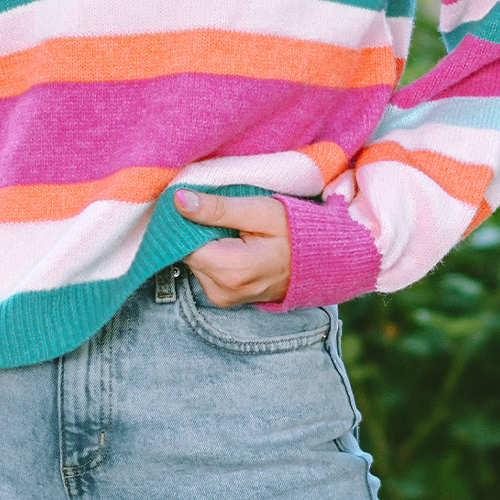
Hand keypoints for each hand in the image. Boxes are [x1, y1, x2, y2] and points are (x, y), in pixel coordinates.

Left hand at [174, 190, 290, 304]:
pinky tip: (229, 242)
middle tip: (216, 212)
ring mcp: (222, 298)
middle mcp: (221, 291)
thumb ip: (218, 208)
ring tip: (229, 228)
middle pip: (186, 253)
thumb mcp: (258, 211)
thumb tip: (179, 200)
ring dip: (202, 242)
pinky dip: (210, 254)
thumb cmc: (293, 232)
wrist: (321, 261)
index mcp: (230, 270)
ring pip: (193, 261)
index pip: (182, 243)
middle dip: (193, 231)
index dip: (182, 221)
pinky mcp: (223, 298)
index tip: (192, 202)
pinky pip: (203, 270)